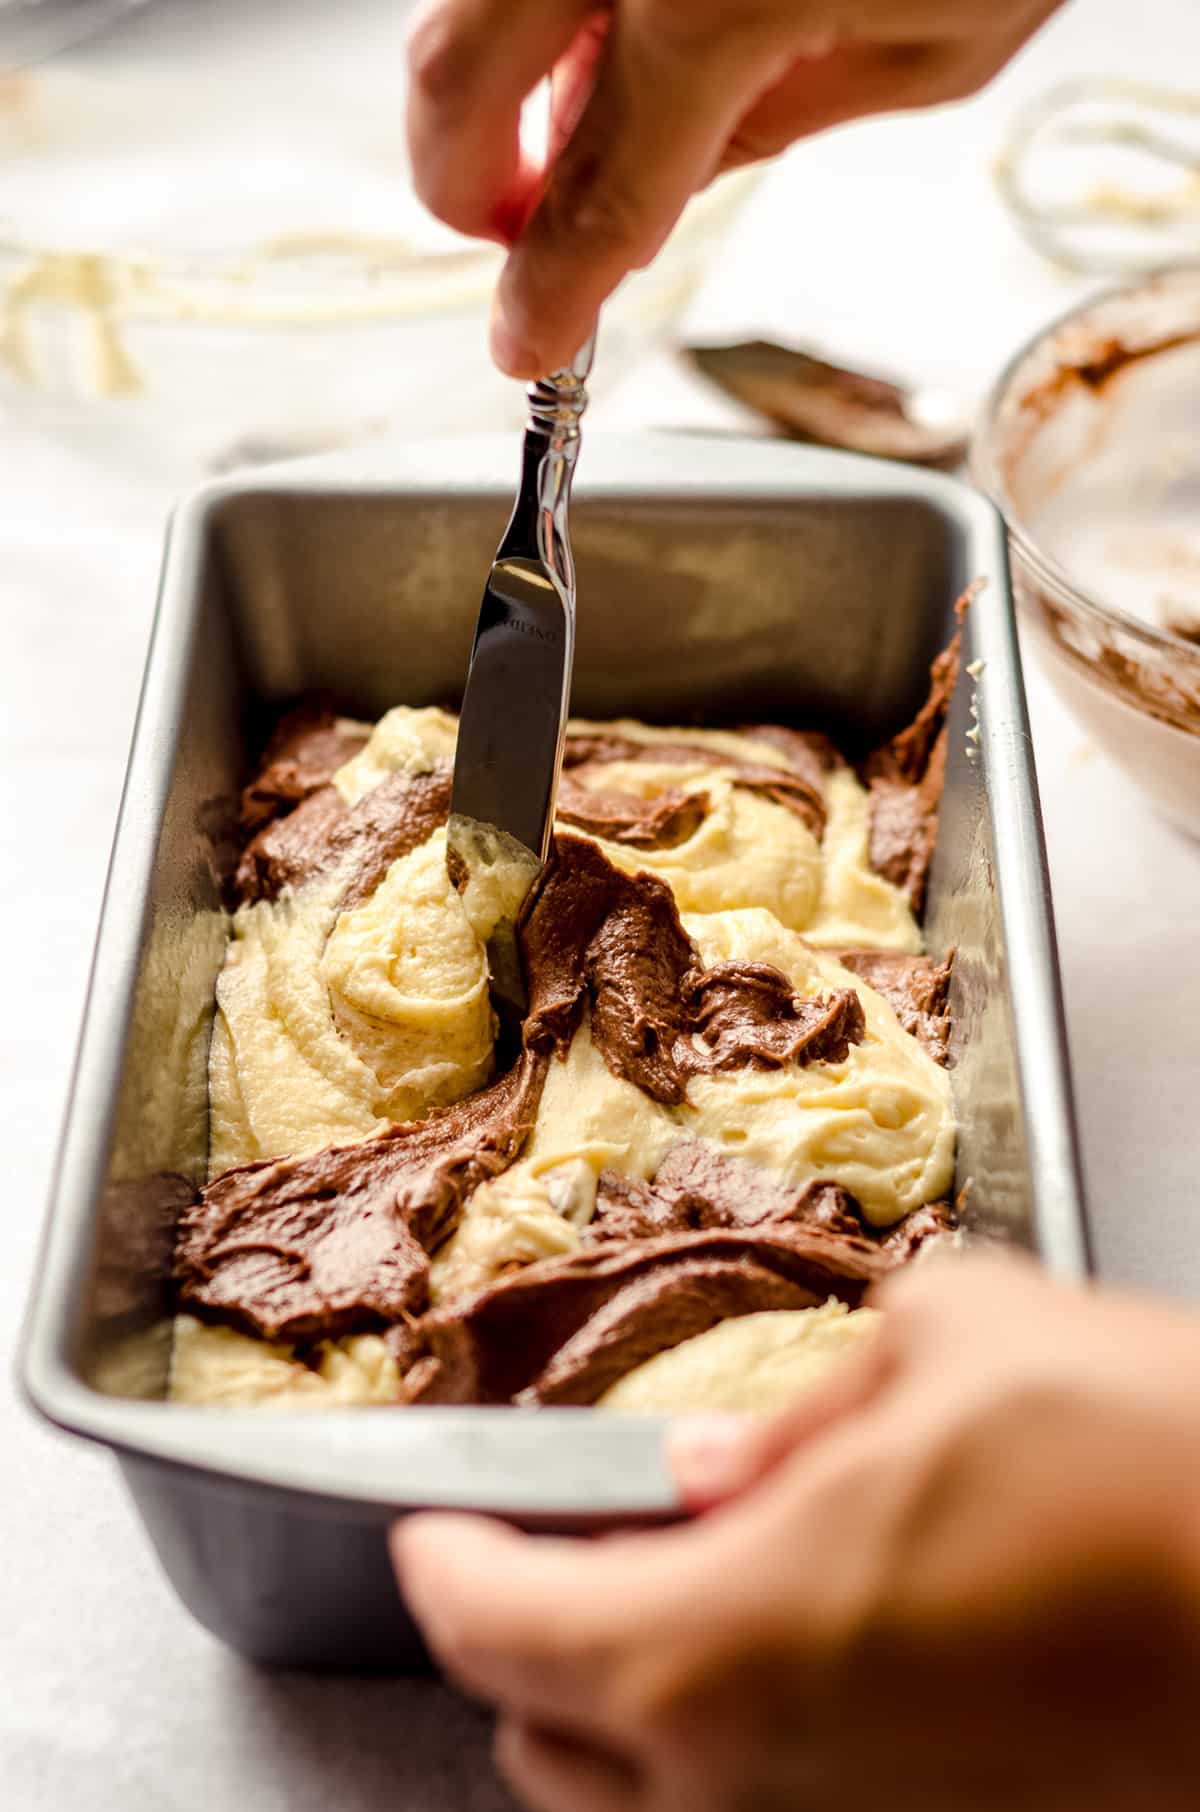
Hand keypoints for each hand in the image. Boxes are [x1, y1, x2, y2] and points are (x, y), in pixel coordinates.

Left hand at [394, 1256, 1199, 1811]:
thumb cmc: (1144, 1465)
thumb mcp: (943, 1344)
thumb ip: (799, 1411)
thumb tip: (730, 1463)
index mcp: (720, 1644)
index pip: (494, 1629)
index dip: (443, 1563)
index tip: (434, 1525)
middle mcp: (762, 1786)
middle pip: (549, 1745)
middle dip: (524, 1636)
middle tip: (558, 1538)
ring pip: (659, 1801)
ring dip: (631, 1697)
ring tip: (679, 1577)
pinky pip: (778, 1806)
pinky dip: (742, 1731)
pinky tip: (802, 1630)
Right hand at [405, 0, 1063, 376]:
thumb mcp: (934, 47)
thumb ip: (777, 125)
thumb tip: (676, 171)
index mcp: (714, 7)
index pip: (593, 201)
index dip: (546, 294)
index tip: (526, 341)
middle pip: (454, 79)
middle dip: (462, 182)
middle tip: (515, 228)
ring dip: (497, 83)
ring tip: (584, 122)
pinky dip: (546, 6)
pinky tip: (618, 29)